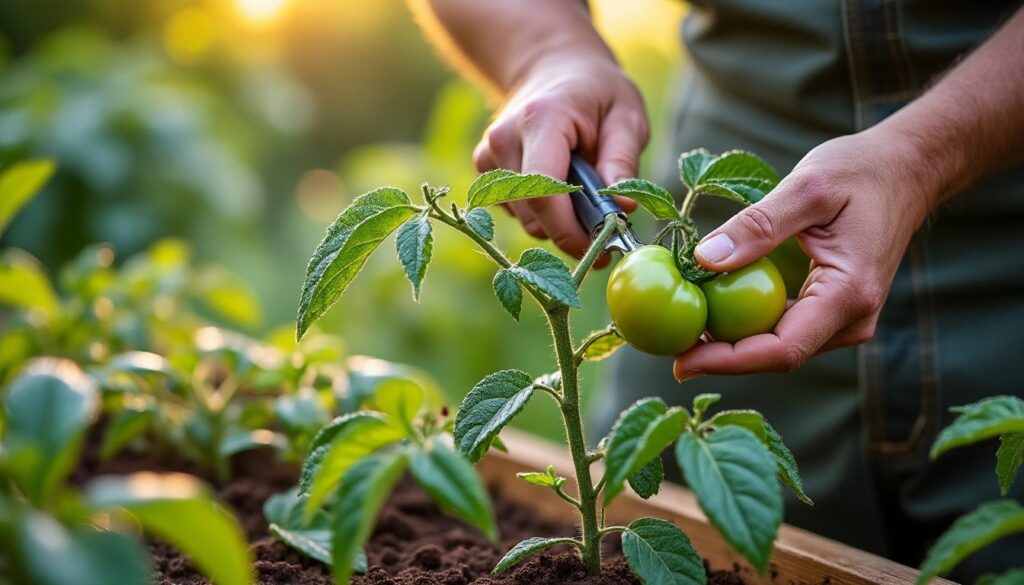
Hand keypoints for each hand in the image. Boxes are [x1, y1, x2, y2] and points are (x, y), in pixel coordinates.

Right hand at [473, 55, 648, 260]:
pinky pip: (517, 212)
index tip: (601, 248)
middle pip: (533, 214)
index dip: (569, 230)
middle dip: (572, 231)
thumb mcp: (626, 115)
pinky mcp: (484, 170)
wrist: (553, 68)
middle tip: (606, 227)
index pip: (543, 192)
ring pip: (525, 219)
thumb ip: (623, 161)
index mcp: (541, 120)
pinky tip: (558, 187)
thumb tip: (622, 208)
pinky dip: (542, 212)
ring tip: (584, 195)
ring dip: (559, 222)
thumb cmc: (596, 92)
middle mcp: (503, 139)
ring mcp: (488, 155)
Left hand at [673, 128, 937, 378]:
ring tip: (680, 329)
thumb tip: (704, 259)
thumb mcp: (807, 187)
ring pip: (777, 345)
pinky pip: (784, 326)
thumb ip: (758, 225)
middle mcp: (851, 319)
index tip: (681, 361)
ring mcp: (843, 318)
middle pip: (775, 355)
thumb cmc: (861, 172)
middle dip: (720, 356)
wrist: (907, 170)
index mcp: (848, 295)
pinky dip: (746, 323)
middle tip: (666, 346)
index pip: (782, 350)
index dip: (727, 361)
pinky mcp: (832, 308)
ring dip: (730, 342)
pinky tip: (710, 310)